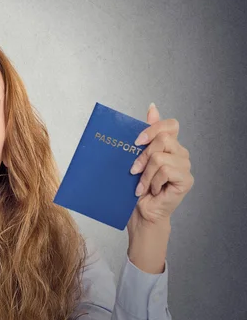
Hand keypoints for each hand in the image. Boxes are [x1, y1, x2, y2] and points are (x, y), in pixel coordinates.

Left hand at [127, 103, 193, 227]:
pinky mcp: (186, 180)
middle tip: (133, 170)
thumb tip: (152, 107)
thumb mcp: (135, 156)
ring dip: (145, 173)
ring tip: (141, 185)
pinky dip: (153, 181)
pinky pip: (166, 170)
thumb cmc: (136, 186)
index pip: (170, 124)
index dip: (153, 128)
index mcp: (170, 145)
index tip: (136, 140)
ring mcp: (185, 166)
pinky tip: (152, 190)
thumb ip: (146, 133)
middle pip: (162, 139)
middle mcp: (180, 153)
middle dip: (143, 155)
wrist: (140, 211)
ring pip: (160, 157)